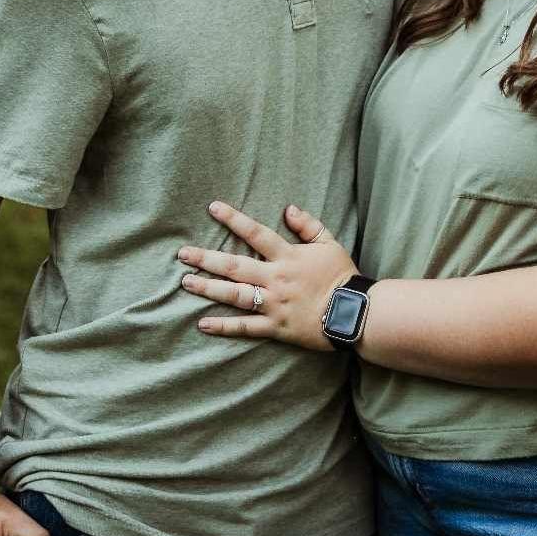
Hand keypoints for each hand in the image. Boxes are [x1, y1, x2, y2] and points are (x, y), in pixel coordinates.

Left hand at [177, 202, 356, 351]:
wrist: (354, 313)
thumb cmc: (342, 276)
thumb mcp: (330, 243)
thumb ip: (308, 225)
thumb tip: (288, 208)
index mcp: (287, 256)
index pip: (255, 233)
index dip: (233, 219)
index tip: (213, 208)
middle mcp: (275, 278)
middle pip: (234, 265)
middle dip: (206, 258)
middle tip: (183, 254)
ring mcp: (273, 304)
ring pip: (234, 295)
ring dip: (208, 288)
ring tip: (186, 282)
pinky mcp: (275, 328)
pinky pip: (245, 327)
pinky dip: (224, 326)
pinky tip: (203, 323)